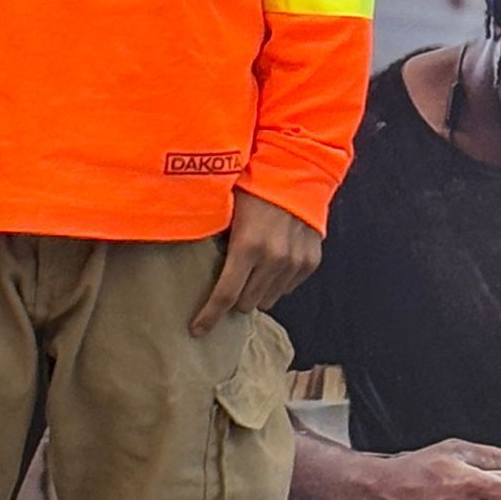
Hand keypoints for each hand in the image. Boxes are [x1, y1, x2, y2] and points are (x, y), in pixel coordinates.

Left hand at [190, 188, 321, 336]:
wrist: (299, 169)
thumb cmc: (254, 182)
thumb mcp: (226, 207)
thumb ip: (213, 236)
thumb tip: (190, 258)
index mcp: (248, 246)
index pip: (225, 294)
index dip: (209, 316)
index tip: (196, 330)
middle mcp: (274, 259)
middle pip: (246, 303)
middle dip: (234, 298)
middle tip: (228, 283)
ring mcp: (295, 262)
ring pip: (269, 299)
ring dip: (256, 291)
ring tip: (251, 270)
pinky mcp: (310, 261)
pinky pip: (288, 287)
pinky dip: (276, 280)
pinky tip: (271, 261)